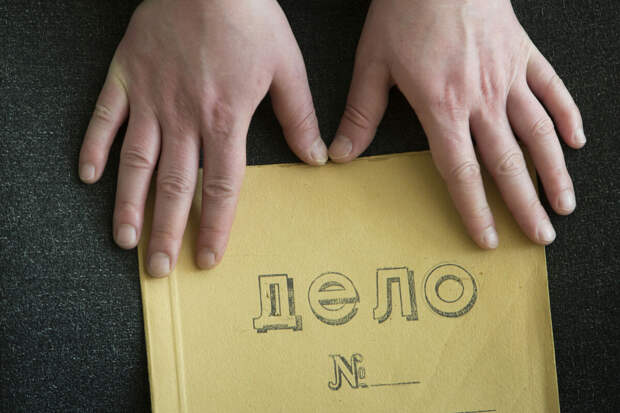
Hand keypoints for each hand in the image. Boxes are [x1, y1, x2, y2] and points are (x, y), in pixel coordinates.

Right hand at [79, 0, 325, 275]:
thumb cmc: (249, 17)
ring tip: (124, 240)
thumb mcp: (286, 66)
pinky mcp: (126, 75)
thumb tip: (316, 157)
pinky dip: (95, 146)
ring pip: (136, 162)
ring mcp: (151, 97)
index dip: (215, 226)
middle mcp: (184, 117)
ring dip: (128, 204)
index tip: (208, 258)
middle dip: (166, 231)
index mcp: (225, 118)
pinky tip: (89, 176)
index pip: (221, 187)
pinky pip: (105, 117)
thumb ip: (298, 116)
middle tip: (159, 268)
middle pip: (173, 186)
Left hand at [330, 0, 584, 247]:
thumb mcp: (372, 63)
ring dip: (554, 173)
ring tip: (564, 206)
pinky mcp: (524, 54)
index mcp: (442, 107)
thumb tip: (340, 154)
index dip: (475, 210)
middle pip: (508, 164)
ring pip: (539, 134)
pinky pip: (553, 90)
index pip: (462, 172)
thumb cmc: (405, 10)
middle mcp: (482, 99)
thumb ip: (360, 114)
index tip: (488, 238)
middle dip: (524, 206)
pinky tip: (577, 141)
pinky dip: (567, 116)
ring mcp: (509, 77)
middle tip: (539, 237)